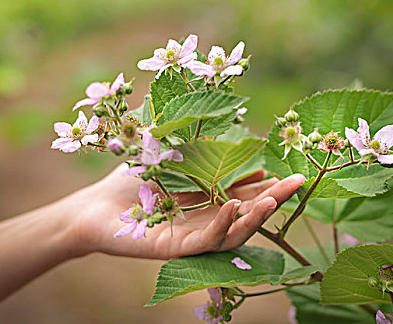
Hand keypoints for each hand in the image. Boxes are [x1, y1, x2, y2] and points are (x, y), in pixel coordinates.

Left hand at [69, 164, 304, 258]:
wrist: (94, 206)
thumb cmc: (132, 180)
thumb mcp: (171, 158)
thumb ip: (200, 153)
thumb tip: (236, 145)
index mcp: (208, 200)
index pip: (245, 194)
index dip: (267, 185)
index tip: (288, 172)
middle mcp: (206, 219)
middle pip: (247, 213)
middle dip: (274, 199)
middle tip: (298, 183)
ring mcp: (193, 236)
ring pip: (233, 232)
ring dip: (255, 215)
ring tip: (274, 198)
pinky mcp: (176, 248)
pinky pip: (206, 240)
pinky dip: (222, 223)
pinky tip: (233, 205)